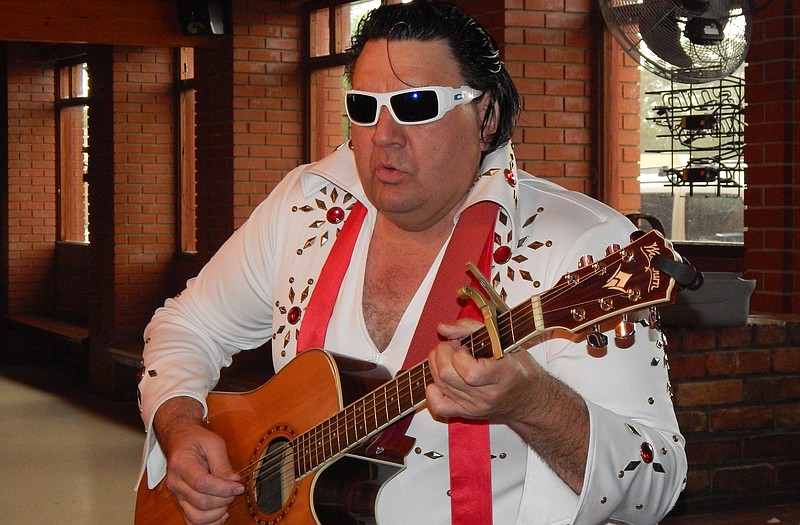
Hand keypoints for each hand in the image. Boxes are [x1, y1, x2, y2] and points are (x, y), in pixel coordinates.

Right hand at [155, 398, 243, 524]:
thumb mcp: (213, 443)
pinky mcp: (182, 503)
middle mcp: (176, 483)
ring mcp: (177, 496)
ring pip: (197, 517)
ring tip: (227, 499)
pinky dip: (209, 522)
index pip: (202, 483)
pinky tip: (221, 512)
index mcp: (181, 464)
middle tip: (235, 489)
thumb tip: (234, 481)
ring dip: (218, 513)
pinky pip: (193, 522)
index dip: (224, 488)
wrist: (180, 441)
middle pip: (202, 502)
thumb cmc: (197, 440)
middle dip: (225, 499)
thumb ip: (223, 463)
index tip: (239, 486)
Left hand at [425, 319, 537, 422]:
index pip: (470, 372)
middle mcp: (487, 395)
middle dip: (442, 353)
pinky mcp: (467, 414)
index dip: (459, 355)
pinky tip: (442, 379)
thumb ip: (472, 329)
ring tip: (449, 357)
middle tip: (453, 346)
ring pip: (440, 385)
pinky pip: (438, 406)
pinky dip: (433, 390)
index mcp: (503, 375)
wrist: (530, 401)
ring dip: (437, 364)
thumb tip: (443, 328)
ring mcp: (475, 407)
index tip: (464, 345)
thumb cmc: (520, 370)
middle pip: (447, 376)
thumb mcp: (506, 341)